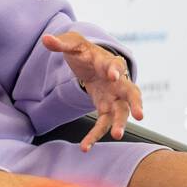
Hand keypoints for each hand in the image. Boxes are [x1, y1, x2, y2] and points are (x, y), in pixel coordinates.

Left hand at [40, 31, 143, 150]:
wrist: (89, 61)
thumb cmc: (83, 51)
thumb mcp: (72, 44)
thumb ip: (61, 43)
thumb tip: (46, 39)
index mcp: (109, 63)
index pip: (116, 66)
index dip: (115, 70)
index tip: (113, 75)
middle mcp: (118, 81)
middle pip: (132, 92)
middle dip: (136, 103)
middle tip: (140, 115)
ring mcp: (114, 97)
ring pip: (122, 112)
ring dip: (121, 123)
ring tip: (117, 135)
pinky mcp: (106, 108)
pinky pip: (104, 123)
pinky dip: (95, 135)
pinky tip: (85, 147)